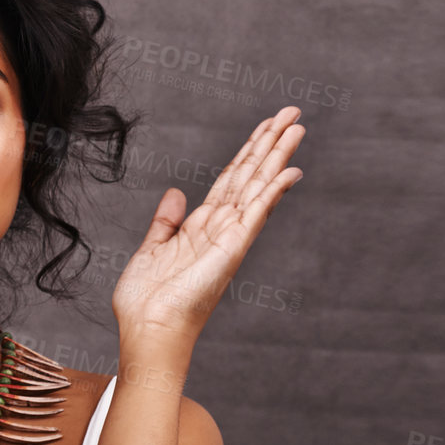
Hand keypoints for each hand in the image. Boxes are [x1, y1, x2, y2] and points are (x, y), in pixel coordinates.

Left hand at [112, 105, 304, 345]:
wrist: (148, 330)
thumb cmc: (147, 302)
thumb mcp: (151, 249)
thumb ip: (166, 220)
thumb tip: (176, 192)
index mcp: (202, 226)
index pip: (231, 179)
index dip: (248, 151)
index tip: (265, 127)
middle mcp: (222, 228)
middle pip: (251, 175)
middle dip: (270, 142)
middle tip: (293, 114)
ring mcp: (230, 237)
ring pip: (258, 186)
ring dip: (277, 156)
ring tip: (296, 127)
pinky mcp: (232, 249)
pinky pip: (256, 214)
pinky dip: (273, 191)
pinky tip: (290, 171)